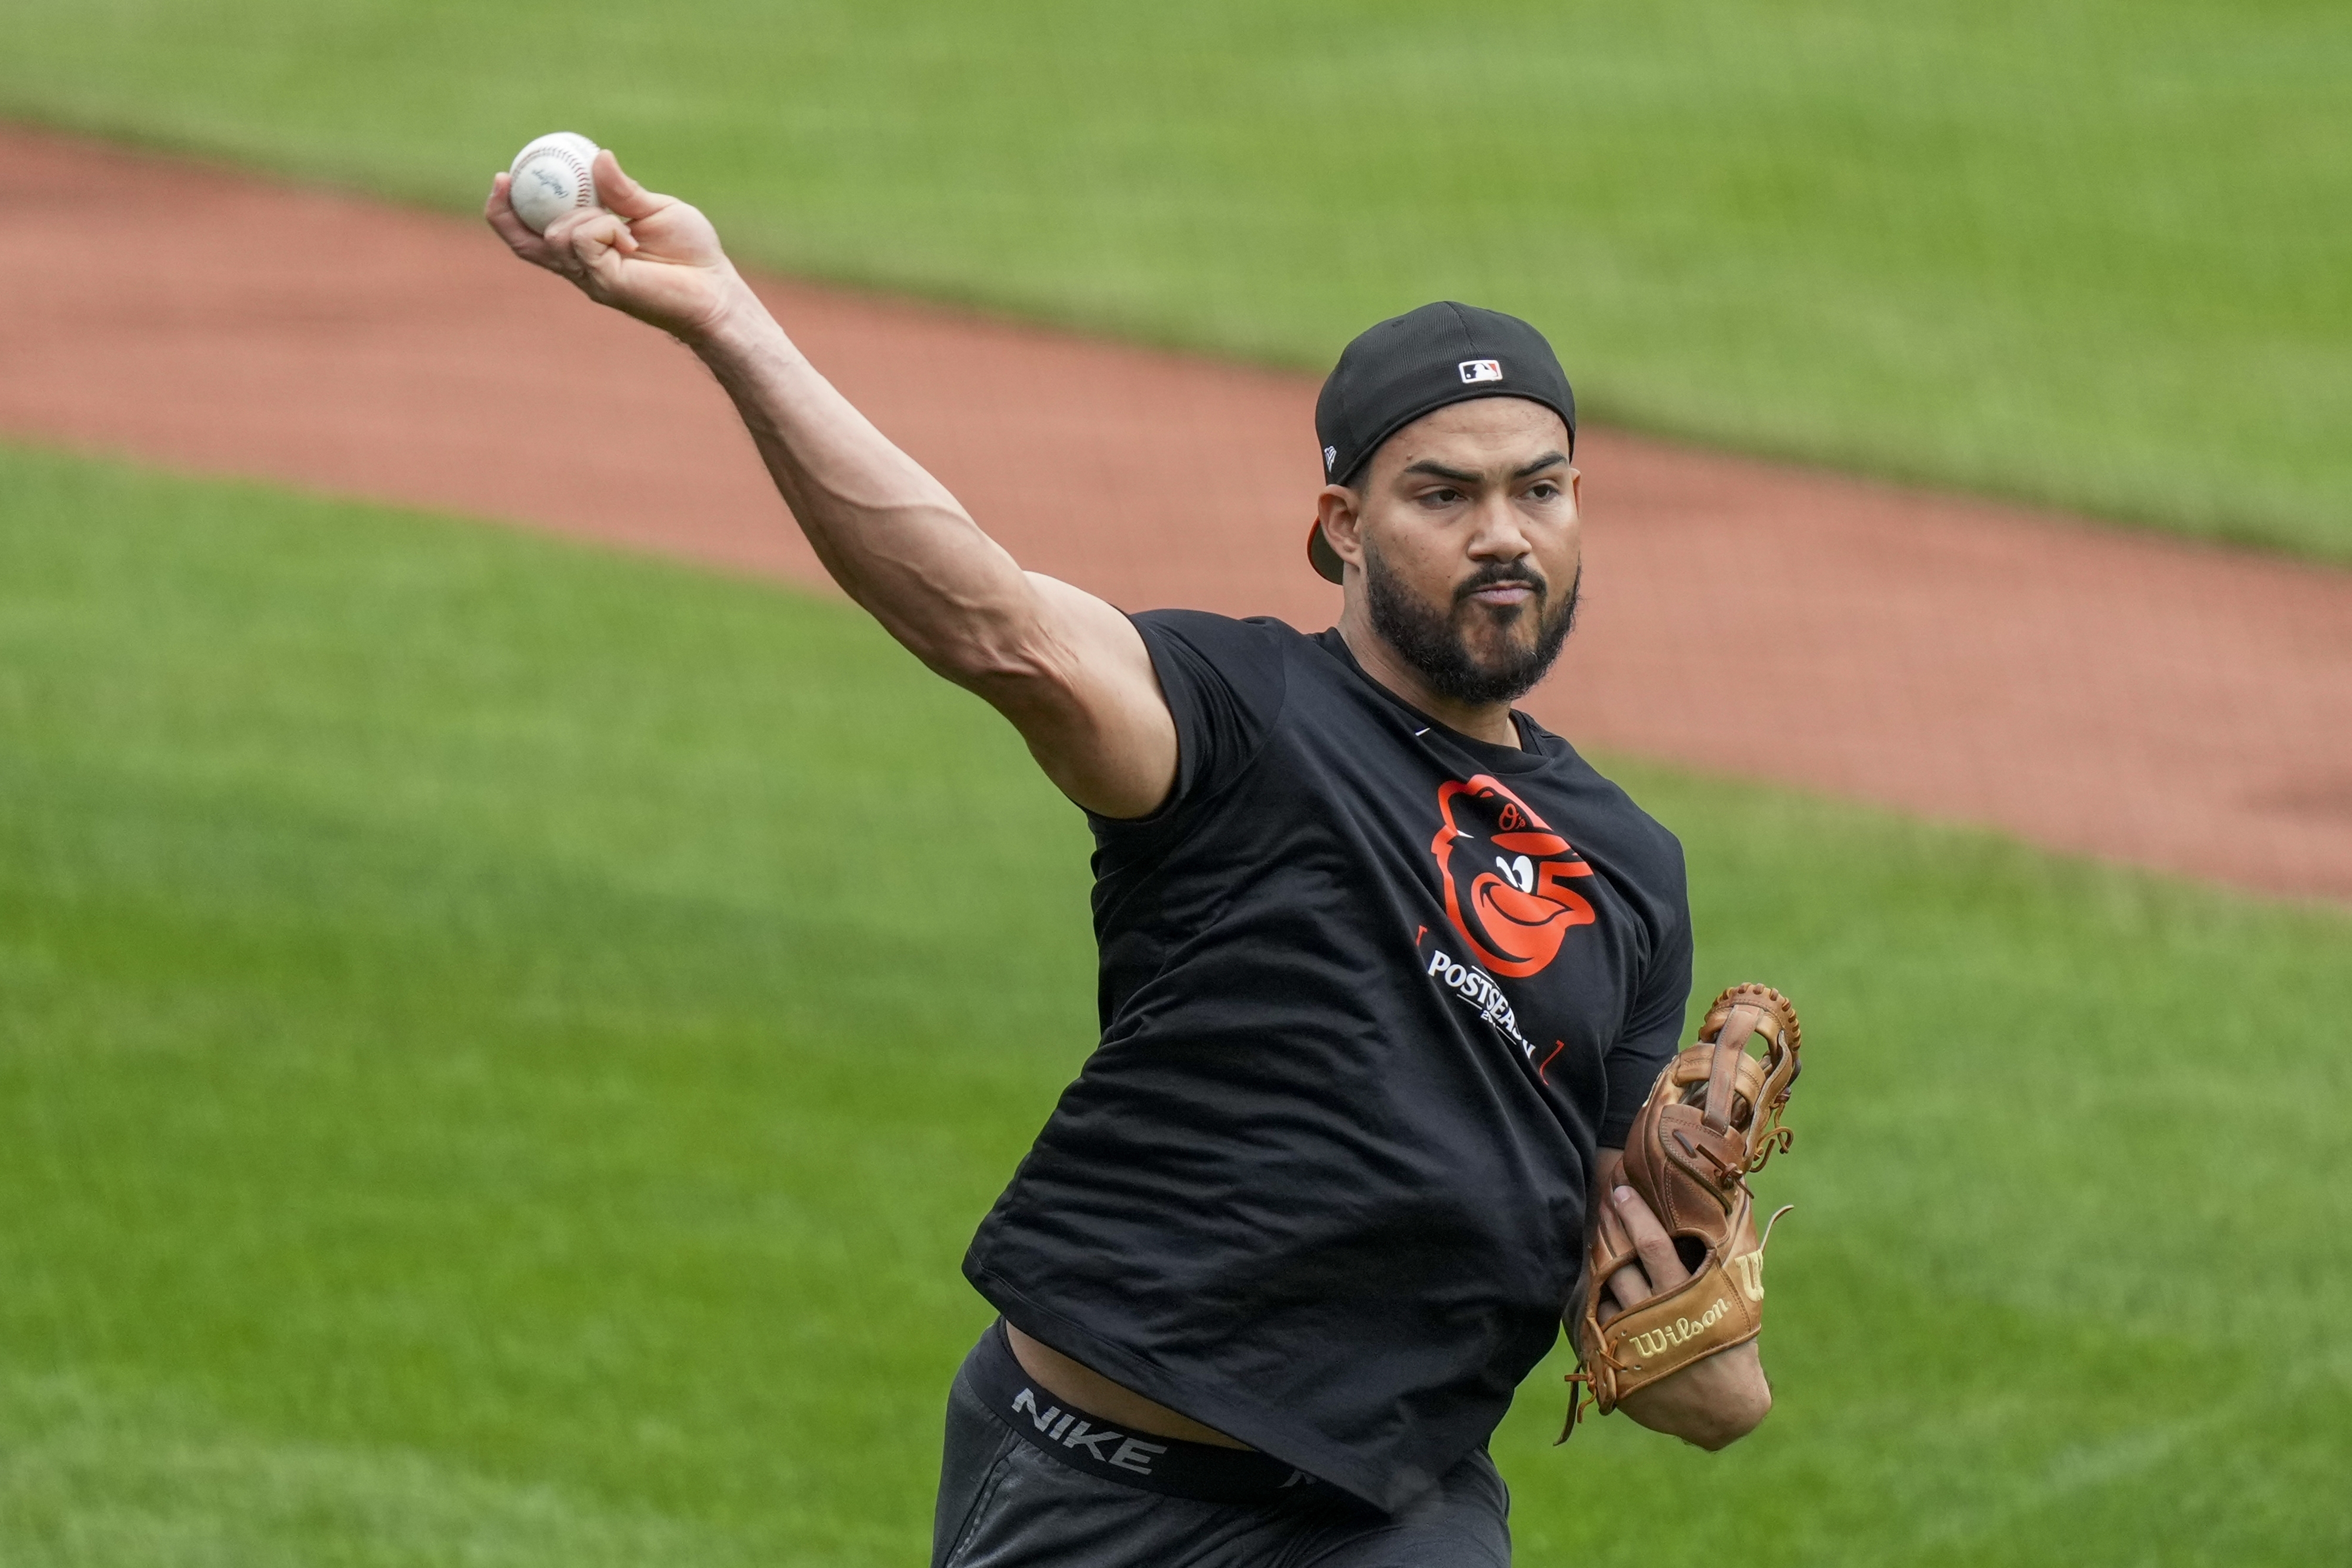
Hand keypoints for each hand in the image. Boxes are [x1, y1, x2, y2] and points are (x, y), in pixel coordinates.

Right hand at [484, 151, 748, 344]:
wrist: (716, 291)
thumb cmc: (691, 254)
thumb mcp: (654, 209)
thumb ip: (623, 189)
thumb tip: (599, 156)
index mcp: (588, 246)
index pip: (535, 230)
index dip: (510, 208)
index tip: (504, 175)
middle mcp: (582, 265)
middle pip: (525, 242)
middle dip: (506, 211)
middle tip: (503, 179)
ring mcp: (590, 277)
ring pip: (557, 236)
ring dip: (583, 217)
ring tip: (620, 225)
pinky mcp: (603, 284)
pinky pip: (583, 241)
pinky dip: (602, 228)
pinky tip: (630, 238)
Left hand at [1594, 1179, 1772, 1449]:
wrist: (1723, 1410)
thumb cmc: (1730, 1344)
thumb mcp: (1733, 1301)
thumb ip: (1720, 1262)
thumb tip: (1724, 1212)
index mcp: (1688, 1297)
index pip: (1653, 1245)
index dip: (1635, 1216)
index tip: (1621, 1191)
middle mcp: (1655, 1316)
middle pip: (1619, 1263)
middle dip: (1609, 1232)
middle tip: (1603, 1206)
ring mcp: (1632, 1340)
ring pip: (1603, 1291)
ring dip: (1599, 1267)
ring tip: (1599, 1243)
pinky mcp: (1615, 1363)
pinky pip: (1597, 1322)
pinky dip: (1598, 1304)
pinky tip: (1600, 1289)